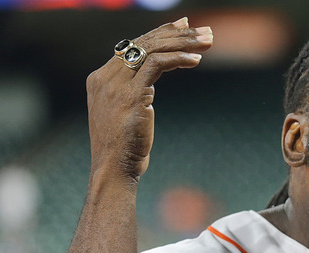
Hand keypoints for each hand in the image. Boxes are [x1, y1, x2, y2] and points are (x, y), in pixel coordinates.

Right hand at [86, 18, 212, 184]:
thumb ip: (134, 93)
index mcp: (101, 78)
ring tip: (207, 42)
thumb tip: (148, 85)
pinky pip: (156, 65)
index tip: (184, 27)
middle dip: (177, 34)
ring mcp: (115, 85)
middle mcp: (105, 77)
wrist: (113, 170)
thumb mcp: (126, 113)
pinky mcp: (130, 95)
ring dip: (182, 43)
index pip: (133, 45)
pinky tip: (195, 61)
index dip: (160, 33)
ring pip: (151, 50)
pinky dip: (178, 59)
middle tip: (204, 31)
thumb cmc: (125, 148)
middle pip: (144, 43)